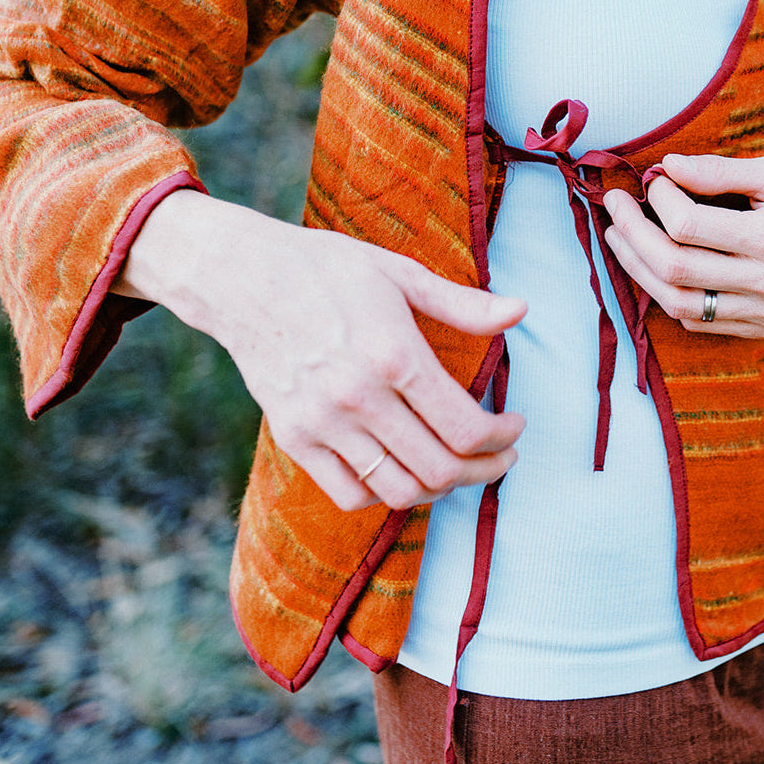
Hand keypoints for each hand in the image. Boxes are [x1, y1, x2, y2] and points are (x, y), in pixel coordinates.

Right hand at [114, 192, 525, 511]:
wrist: (241, 278)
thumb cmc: (327, 269)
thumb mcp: (399, 274)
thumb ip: (463, 304)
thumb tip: (522, 311)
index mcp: (394, 354)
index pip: (466, 427)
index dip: (503, 438)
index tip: (515, 426)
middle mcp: (359, 397)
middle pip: (440, 468)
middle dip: (485, 470)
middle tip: (502, 457)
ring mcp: (323, 424)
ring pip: (399, 490)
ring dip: (441, 488)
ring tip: (460, 467)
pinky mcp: (295, 438)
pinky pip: (351, 494)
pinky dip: (387, 494)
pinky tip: (406, 469)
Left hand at [602, 153, 763, 338]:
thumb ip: (719, 170)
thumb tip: (666, 166)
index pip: (690, 228)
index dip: (659, 202)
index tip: (653, 180)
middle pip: (675, 269)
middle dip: (632, 235)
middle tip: (614, 207)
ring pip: (678, 304)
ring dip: (638, 270)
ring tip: (619, 238)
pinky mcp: (762, 328)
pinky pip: (697, 322)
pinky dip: (666, 295)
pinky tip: (652, 267)